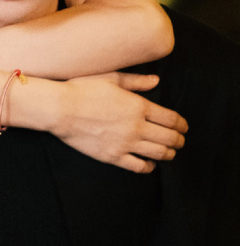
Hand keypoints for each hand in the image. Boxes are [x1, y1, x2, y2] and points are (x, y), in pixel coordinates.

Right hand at [55, 72, 187, 172]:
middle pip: (169, 137)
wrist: (61, 108)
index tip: (184, 126)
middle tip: (180, 140)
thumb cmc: (84, 88)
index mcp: (139, 106)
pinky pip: (138, 166)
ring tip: (170, 152)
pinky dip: (149, 167)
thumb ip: (136, 81)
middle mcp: (137, 127)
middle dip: (179, 140)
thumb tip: (156, 81)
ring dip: (169, 153)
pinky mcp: (113, 156)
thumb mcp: (111, 78)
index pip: (171, 119)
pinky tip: (150, 164)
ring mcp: (125, 143)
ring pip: (158, 153)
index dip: (182, 124)